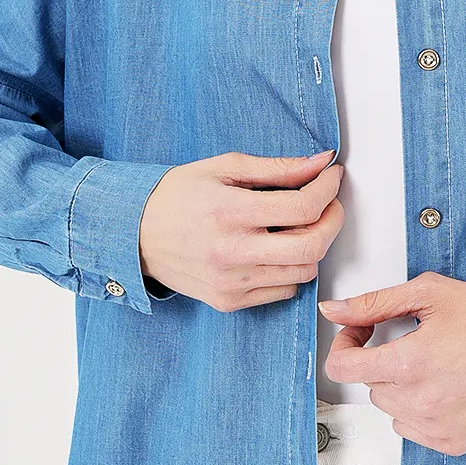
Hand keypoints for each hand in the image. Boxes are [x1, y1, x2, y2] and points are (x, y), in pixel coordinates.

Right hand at [138, 149, 344, 308]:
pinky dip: (290, 270)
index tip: (332, 177)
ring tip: (299, 226)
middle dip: (333, 222)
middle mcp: (231, 251)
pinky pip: (283, 291)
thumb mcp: (223, 168)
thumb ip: (277, 167)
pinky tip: (275, 251)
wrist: (132, 235)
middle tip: (329, 205)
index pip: (303, 207)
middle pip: (311, 247)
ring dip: (312, 246)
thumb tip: (321, 162)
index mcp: (230, 211)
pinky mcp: (228, 301)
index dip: (328, 189)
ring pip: (303, 272)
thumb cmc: (176, 196)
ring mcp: (231, 282)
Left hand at [318, 270, 465, 454]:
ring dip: (400, 386)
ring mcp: (434, 426)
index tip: (362, 333)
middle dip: (382, 360)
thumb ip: (373, 303)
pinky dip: (418, 410)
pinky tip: (444, 387)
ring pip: (389, 407)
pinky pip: (410, 429)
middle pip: (369, 384)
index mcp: (407, 363)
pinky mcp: (450, 442)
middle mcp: (417, 401)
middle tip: (412, 341)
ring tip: (434, 364)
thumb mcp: (429, 294)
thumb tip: (332, 310)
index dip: (345, 344)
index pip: (342, 368)